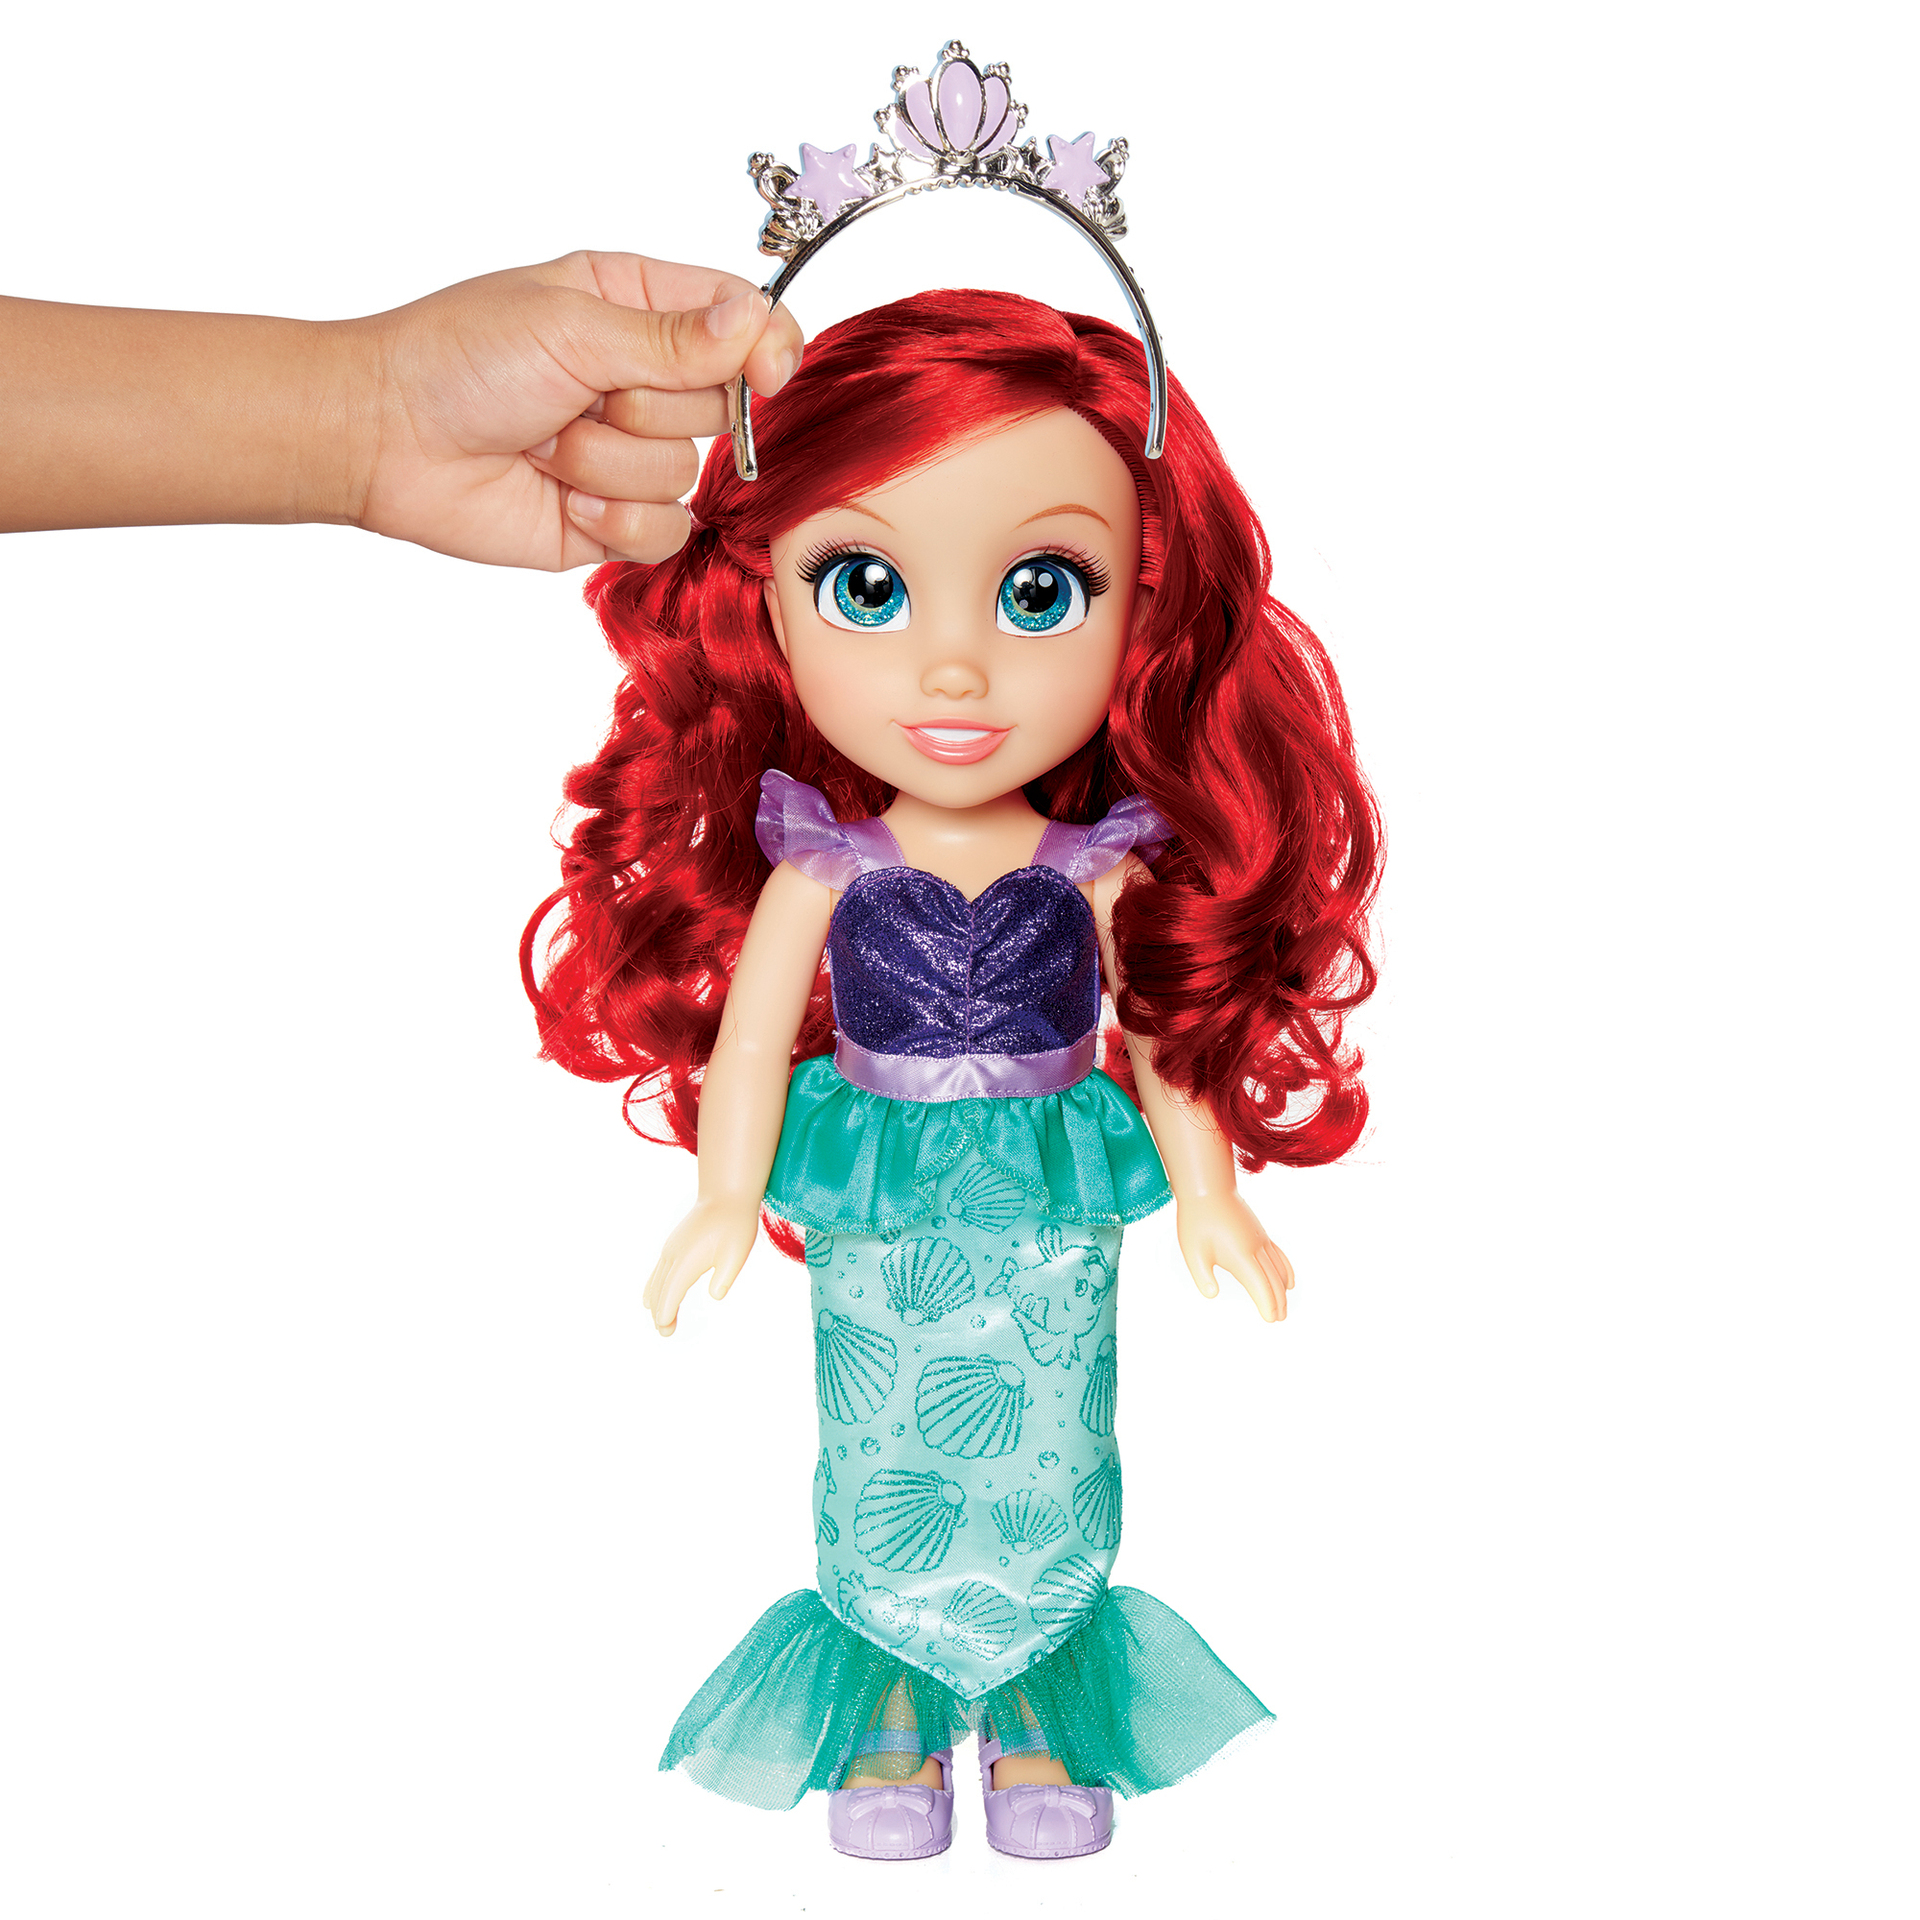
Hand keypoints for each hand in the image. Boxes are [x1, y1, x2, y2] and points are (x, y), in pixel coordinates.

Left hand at [344, 251, 803, 568]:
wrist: (386, 441)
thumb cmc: (459, 360)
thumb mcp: (570, 328)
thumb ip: (672, 339)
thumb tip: (756, 324)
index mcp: (637, 307)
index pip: (743, 321)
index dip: (765, 348)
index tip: (763, 373)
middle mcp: (642, 379)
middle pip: (721, 405)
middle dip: (649, 409)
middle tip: (580, 397)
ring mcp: (629, 453)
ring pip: (686, 474)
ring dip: (608, 464)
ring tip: (545, 445)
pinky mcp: (615, 519)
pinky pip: (666, 532)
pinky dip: (614, 519)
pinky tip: (561, 497)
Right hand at [642, 1194, 761, 1335]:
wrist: (727, 1194)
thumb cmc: (735, 1225)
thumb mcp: (736, 1254)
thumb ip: (724, 1278)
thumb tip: (715, 1295)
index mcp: (686, 1261)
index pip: (670, 1294)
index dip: (666, 1314)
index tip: (665, 1331)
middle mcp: (673, 1256)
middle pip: (660, 1291)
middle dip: (660, 1313)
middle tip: (667, 1333)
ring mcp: (671, 1249)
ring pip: (656, 1281)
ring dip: (656, 1302)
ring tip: (661, 1321)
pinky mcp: (673, 1244)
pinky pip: (658, 1271)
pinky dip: (655, 1287)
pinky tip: (652, 1296)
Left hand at [1174, 1191, 1296, 1322]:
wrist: (1208, 1188)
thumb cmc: (1197, 1220)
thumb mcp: (1193, 1251)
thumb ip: (1202, 1276)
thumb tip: (1212, 1294)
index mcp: (1240, 1257)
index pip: (1260, 1286)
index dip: (1267, 1304)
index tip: (1271, 1319)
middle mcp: (1256, 1249)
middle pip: (1273, 1281)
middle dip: (1278, 1302)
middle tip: (1280, 1319)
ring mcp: (1260, 1240)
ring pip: (1278, 1269)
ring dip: (1282, 1290)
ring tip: (1283, 1307)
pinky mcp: (1260, 1233)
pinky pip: (1279, 1256)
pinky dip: (1286, 1271)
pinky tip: (1289, 1281)